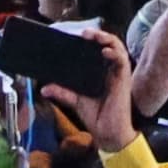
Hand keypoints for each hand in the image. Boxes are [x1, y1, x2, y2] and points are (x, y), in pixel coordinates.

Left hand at [38, 33, 138, 157]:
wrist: (108, 133)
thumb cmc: (97, 116)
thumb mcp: (75, 100)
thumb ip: (62, 92)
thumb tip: (44, 87)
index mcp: (101, 72)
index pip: (97, 49)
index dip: (90, 40)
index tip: (75, 36)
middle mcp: (110, 69)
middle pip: (107, 44)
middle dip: (97, 35)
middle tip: (83, 34)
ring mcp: (118, 73)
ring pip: (116, 47)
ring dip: (106, 38)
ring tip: (92, 36)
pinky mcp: (123, 79)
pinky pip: (122, 60)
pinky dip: (114, 53)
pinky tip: (104, 51)